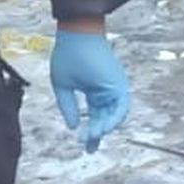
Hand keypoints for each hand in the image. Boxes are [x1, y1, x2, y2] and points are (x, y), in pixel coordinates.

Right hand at [49, 27, 129, 152]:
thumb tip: (74, 127)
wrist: (77, 35)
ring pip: (114, 116)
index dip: (90, 131)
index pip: (95, 115)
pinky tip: (101, 128)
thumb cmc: (68, 55)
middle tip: (89, 148)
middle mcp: (106, 91)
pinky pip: (121, 108)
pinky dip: (113, 120)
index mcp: (93, 90)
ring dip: (104, 128)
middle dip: (97, 134)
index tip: (84, 143)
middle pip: (105, 118)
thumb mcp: (62, 86)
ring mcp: (114, 88)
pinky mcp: (119, 84)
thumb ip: (68, 107)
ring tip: (92, 137)